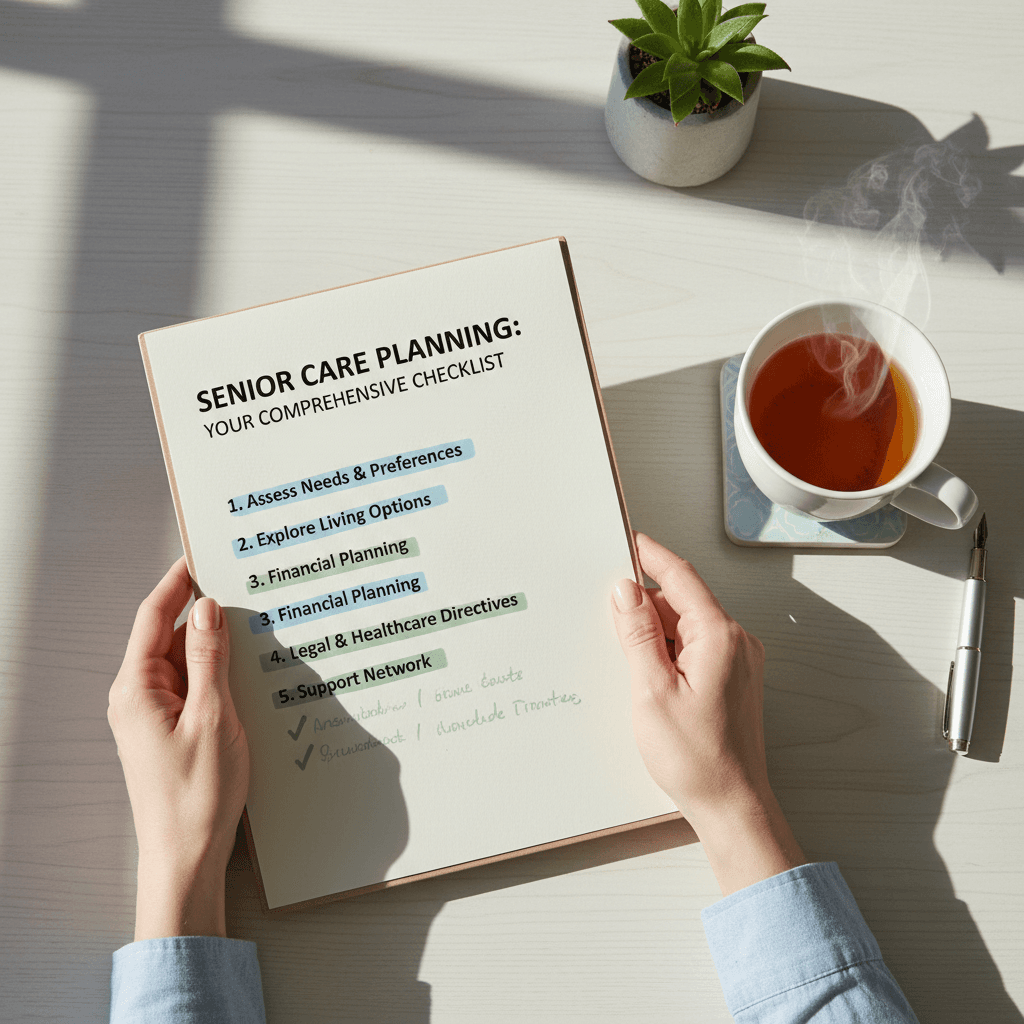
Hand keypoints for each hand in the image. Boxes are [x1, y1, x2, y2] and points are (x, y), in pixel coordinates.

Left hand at [108, 557, 248, 939]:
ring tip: (254, 631)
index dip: (177, 582)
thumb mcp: (212, 717)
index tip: (200, 554)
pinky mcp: (170, 730)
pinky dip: (216, 674)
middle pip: (171, 637)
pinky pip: (192, 687)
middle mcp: (138, 697)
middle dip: (205, 614)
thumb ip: (209, 659)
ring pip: (185, 662)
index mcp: (136, 689)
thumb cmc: (197, 796)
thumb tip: (207, 609)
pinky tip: (245, 672)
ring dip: (215, 647)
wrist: (188, 858)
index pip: (153, 617)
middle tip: (243, 590)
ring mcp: (153, 715)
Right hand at [611, 533, 804, 894]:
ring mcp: (737, 661)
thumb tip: (626, 591)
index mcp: (719, 636)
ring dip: (655, 631)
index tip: (628, 541)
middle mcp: (735, 642)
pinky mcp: (731, 679)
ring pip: (687, 626)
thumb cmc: (697, 757)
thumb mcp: (652, 690)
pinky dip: (668, 649)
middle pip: (682, 601)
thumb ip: (638, 634)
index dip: (651, 555)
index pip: (681, 577)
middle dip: (644, 601)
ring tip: (625, 655)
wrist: (732, 804)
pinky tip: (646, 672)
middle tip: (608, 608)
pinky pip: (695, 647)